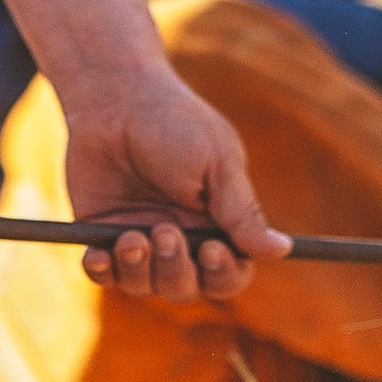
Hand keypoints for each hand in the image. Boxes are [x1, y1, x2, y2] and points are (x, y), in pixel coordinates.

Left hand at [63, 69, 290, 302]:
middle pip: (186, 287)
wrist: (113, 94)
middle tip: (165, 232)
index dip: (224, 274)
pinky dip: (103, 271)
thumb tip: (282, 251)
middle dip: (177, 270)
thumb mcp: (216, 159)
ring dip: (140, 270)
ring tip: (131, 236)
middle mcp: (178, 237)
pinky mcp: (100, 230)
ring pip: (145, 285)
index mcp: (214, 224)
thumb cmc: (172, 120)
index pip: (229, 274)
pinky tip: (100, 256)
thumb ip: (241, 209)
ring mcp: (137, 235)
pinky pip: (104, 271)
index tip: (213, 251)